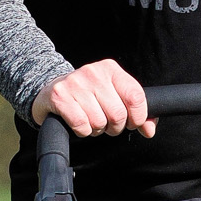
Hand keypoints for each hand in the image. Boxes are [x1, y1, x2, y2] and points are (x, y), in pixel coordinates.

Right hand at [32, 59, 154, 137]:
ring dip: (97, 130)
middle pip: (118, 114)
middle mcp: (93, 72)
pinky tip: (79, 122)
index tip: (132, 123)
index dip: (138, 117)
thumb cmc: (89, 95)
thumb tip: (149, 130)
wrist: (51, 89)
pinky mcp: (60, 96)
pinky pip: (82, 126)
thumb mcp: (114, 96)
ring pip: (99, 123)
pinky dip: (83, 131)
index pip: (136, 96)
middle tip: (107, 124)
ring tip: (91, 120)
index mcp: (111, 69)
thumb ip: (136, 111)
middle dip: (115, 127)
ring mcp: (75, 83)